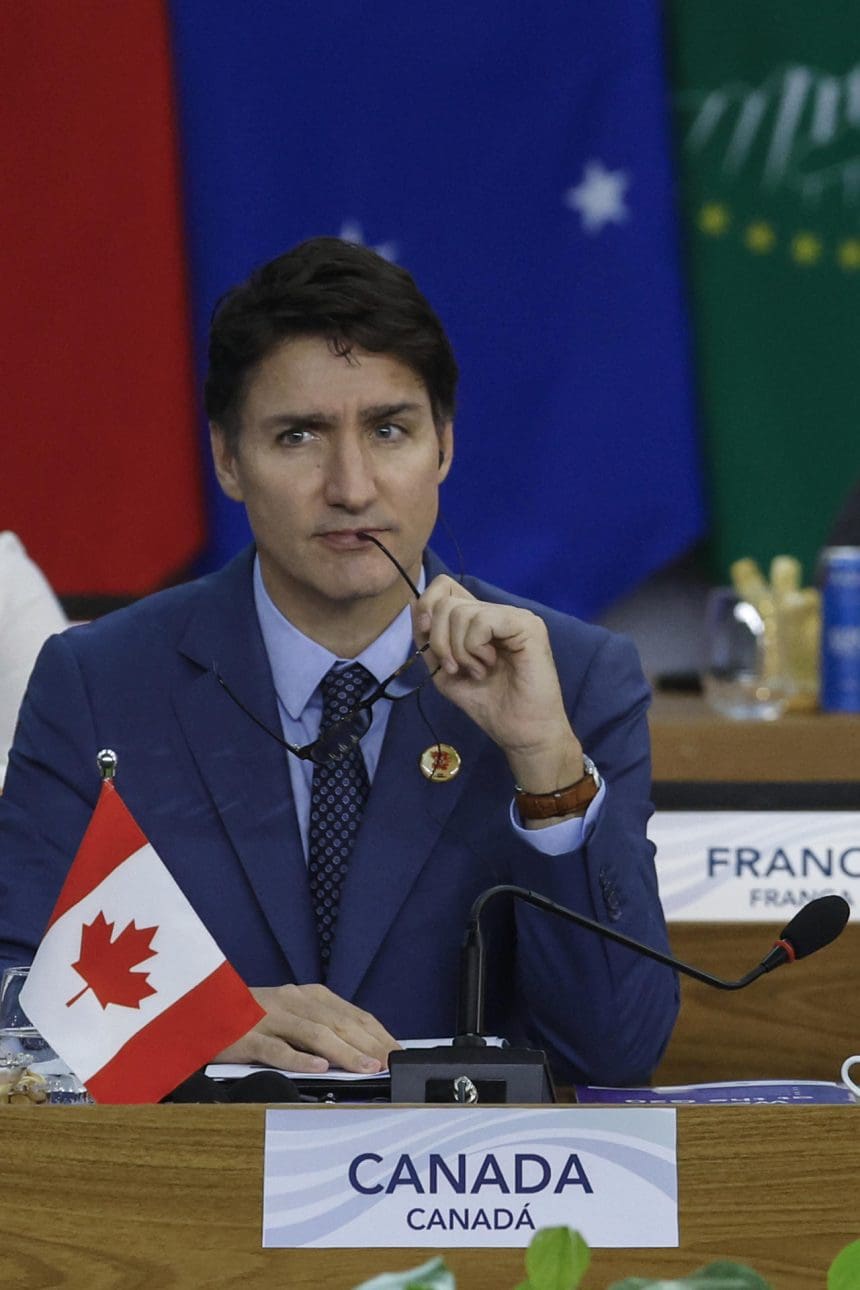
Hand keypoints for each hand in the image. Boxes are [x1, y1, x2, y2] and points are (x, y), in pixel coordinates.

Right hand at [213, 983, 399, 1073]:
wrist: (199, 1011)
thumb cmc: (251, 1019)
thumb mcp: (290, 1016)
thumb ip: (320, 1028)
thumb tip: (360, 1050)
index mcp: (307, 996)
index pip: (352, 1014)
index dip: (378, 1033)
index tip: (398, 1052)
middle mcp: (292, 1001)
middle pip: (339, 1022)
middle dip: (370, 1044)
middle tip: (392, 1064)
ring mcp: (268, 1017)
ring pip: (313, 1033)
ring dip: (344, 1051)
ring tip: (367, 1068)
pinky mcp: (245, 1036)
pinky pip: (275, 1048)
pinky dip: (298, 1057)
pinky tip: (318, 1068)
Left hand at [413, 575, 583, 795]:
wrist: (519, 732)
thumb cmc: (487, 704)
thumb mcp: (443, 670)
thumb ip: (428, 639)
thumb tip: (412, 602)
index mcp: (478, 619)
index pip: (444, 586)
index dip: (426, 607)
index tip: (426, 640)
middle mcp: (496, 611)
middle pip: (446, 601)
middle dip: (439, 640)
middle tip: (455, 668)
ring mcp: (513, 615)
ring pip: (460, 612)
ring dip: (458, 651)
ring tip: (478, 671)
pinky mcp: (527, 625)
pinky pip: (482, 621)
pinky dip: (474, 648)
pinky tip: (488, 666)